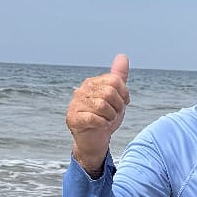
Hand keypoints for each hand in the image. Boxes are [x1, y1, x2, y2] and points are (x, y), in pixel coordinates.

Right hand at [65, 54, 129, 176]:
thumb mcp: (116, 96)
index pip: (115, 80)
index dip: (124, 94)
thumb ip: (118, 77)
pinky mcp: (72, 118)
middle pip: (110, 93)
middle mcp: (81, 90)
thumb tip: (123, 56)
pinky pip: (94, 118)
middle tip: (114, 114)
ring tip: (107, 120)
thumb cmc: (105, 117)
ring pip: (102, 106)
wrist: (95, 140)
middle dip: (118, 107)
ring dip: (110, 116)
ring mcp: (75, 104)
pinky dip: (103, 124)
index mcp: (92, 83)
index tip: (122, 103)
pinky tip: (101, 126)